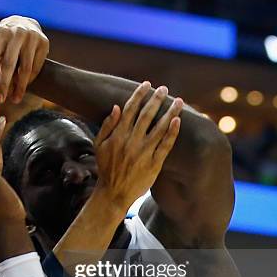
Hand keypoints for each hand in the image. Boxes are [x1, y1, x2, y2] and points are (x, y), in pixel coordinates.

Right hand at [94, 81, 182, 207]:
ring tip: (178, 101)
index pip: (130, 109)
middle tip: (164, 89)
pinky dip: (172, 132)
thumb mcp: (98, 145)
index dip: (139, 95)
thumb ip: (106, 126)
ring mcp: (144, 152)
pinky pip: (165, 145)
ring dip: (170, 112)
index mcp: (118, 135)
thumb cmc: (106, 167)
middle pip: (147, 115)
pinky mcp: (154, 163)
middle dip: (156, 99)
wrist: (113, 193)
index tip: (146, 84)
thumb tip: (116, 107)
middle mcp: (131, 141)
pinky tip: (177, 120)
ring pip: (160, 127)